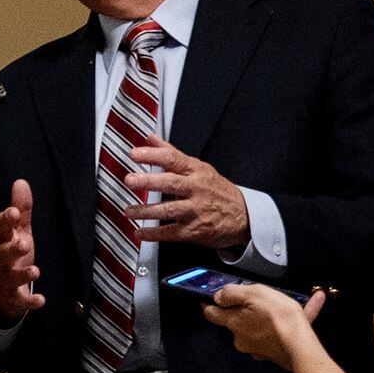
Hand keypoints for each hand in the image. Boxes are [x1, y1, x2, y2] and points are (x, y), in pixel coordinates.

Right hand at [0, 178, 42, 321]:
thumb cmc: (10, 255)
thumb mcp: (16, 232)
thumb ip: (20, 210)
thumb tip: (21, 181)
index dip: (5, 221)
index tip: (12, 212)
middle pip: (2, 254)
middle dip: (12, 249)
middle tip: (24, 243)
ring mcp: (5, 281)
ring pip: (11, 277)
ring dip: (22, 274)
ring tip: (36, 271)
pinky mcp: (14, 299)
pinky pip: (21, 301)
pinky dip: (30, 302)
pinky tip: (41, 301)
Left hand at [122, 140, 249, 249]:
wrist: (244, 216)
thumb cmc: (218, 191)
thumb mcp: (199, 167)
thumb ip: (172, 153)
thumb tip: (150, 139)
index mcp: (196, 171)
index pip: (173, 159)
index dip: (153, 156)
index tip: (135, 154)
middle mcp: (196, 189)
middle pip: (171, 183)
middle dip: (148, 181)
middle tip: (130, 180)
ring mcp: (196, 210)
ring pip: (169, 209)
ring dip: (146, 211)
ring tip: (129, 211)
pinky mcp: (195, 230)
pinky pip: (171, 232)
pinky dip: (154, 234)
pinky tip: (140, 232)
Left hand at [203, 280, 325, 366]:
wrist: (300, 346)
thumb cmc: (277, 317)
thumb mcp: (253, 294)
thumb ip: (232, 293)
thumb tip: (218, 296)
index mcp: (233, 323)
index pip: (211, 314)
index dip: (208, 304)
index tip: (208, 298)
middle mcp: (240, 339)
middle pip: (237, 321)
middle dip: (246, 310)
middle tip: (260, 299)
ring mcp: (256, 348)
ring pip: (259, 327)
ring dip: (270, 315)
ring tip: (289, 303)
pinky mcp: (272, 352)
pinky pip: (276, 334)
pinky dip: (286, 324)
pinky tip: (309, 306)